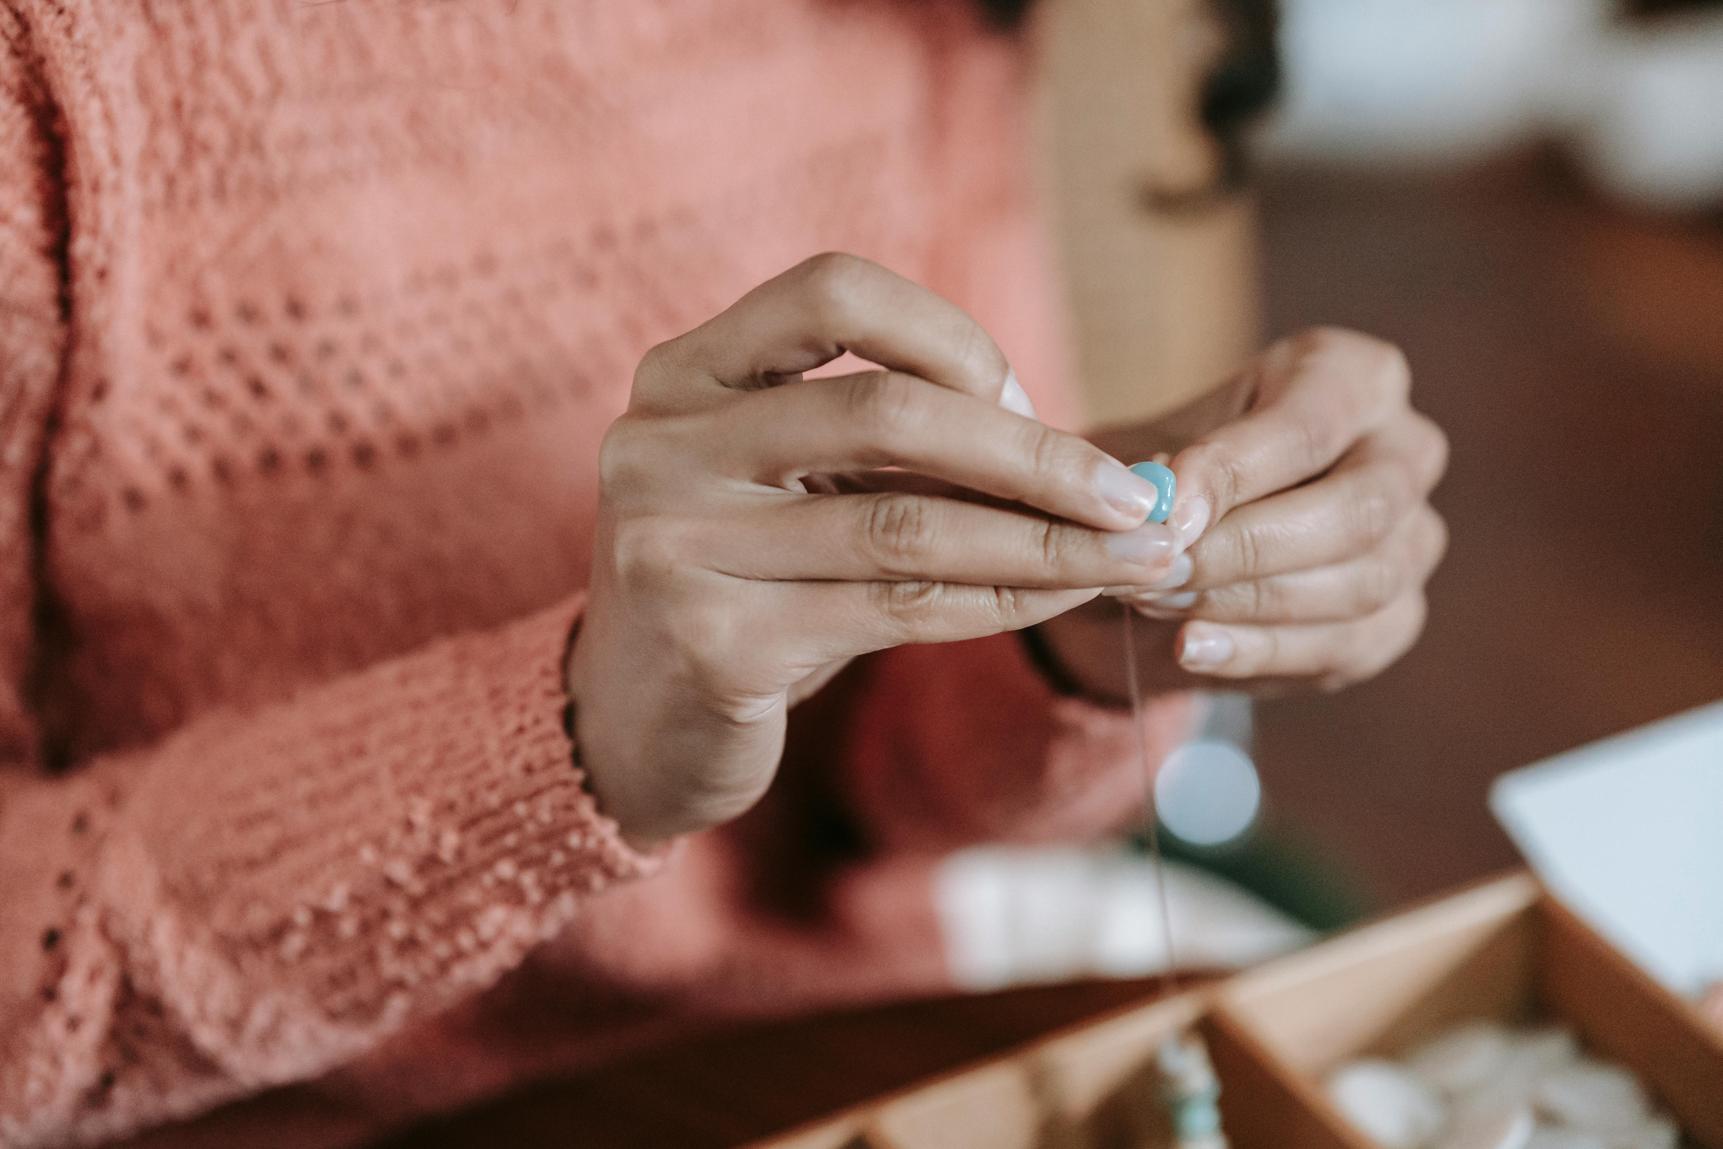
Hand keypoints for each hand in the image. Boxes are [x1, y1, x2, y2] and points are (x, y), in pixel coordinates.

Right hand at [567, 254, 1180, 842]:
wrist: (634, 725)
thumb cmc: (742, 586)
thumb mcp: (789, 490)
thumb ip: (891, 450)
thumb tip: (1080, 453)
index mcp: (680, 375)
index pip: (831, 292)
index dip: (950, 335)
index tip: (1027, 401)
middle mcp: (661, 445)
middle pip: (885, 410)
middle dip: (1033, 451)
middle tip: (1135, 493)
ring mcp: (678, 545)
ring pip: (905, 522)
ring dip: (1045, 538)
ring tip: (1140, 552)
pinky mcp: (716, 644)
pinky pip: (899, 608)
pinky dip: (1003, 598)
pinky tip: (1069, 595)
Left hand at [1036, 328, 1447, 696]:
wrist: (1186, 539)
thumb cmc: (1177, 470)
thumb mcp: (1151, 446)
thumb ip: (1154, 468)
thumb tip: (1163, 504)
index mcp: (1356, 377)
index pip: (1309, 426)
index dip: (1234, 473)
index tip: (1166, 514)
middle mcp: (1408, 452)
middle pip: (1357, 511)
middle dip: (1246, 549)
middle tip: (1161, 570)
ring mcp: (1416, 539)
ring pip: (1358, 585)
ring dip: (1245, 603)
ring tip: (1156, 601)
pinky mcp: (1398, 617)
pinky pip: (1344, 645)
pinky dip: (1258, 652)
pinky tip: (1190, 647)